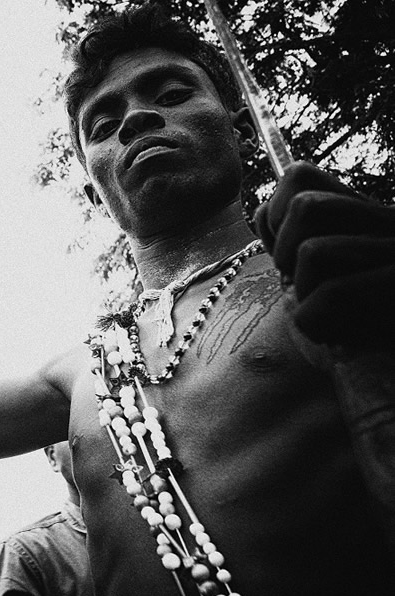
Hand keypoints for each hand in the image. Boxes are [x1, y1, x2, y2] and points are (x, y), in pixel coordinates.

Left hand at [253, 161, 394, 347]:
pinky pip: (333, 293)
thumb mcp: (319, 274)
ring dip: (302, 290)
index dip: (273, 214)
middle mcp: (387, 222)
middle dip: (284, 251)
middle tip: (302, 285)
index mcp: (364, 214)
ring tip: (322, 311)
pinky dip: (315, 322)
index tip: (283, 254)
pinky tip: (334, 335)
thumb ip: (297, 240)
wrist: (389, 372)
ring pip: (313, 250)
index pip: (299, 175)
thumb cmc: (355, 326)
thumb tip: (263, 211)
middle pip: (303, 205)